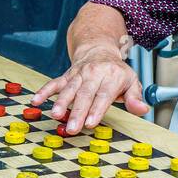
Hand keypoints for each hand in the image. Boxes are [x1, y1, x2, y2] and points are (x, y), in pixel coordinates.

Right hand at [31, 42, 148, 134]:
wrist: (98, 49)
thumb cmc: (116, 71)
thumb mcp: (131, 81)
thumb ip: (135, 97)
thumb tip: (142, 110)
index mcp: (111, 77)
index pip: (103, 96)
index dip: (96, 110)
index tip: (91, 123)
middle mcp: (93, 74)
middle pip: (84, 95)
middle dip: (77, 112)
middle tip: (72, 128)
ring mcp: (78, 74)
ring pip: (68, 89)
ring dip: (60, 103)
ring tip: (55, 115)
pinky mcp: (66, 75)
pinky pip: (54, 83)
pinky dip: (44, 91)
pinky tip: (35, 100)